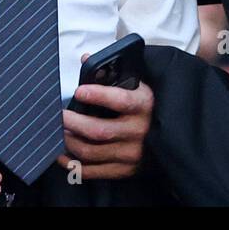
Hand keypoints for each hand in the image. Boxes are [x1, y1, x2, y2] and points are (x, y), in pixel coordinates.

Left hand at [56, 55, 153, 180]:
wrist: (169, 133)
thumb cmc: (146, 106)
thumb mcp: (137, 85)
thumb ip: (112, 73)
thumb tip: (86, 58)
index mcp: (144, 104)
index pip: (121, 101)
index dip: (98, 96)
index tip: (79, 90)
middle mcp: (139, 131)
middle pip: (99, 131)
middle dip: (73, 122)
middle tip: (59, 114)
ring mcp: (131, 154)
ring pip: (91, 152)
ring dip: (69, 142)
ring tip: (59, 131)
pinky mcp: (124, 170)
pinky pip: (93, 171)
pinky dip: (73, 164)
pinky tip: (62, 154)